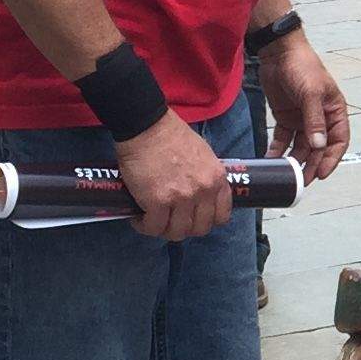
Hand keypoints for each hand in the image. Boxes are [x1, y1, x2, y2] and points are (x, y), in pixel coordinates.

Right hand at [116, 110, 232, 241]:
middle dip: (184, 228)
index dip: (206, 221)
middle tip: (170, 220)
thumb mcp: (204, 155)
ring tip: (153, 221)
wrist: (147, 126)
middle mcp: (203, 191)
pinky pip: (154, 227)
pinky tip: (138, 218)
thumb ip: (206, 177)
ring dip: (164, 230)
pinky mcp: (157, 202)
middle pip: (199, 228)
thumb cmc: (172, 136)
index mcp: (216, 179)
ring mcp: (182, 198)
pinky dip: (144, 226)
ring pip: (177, 232)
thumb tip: (200, 194)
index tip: (194, 218)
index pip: (221, 216)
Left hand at [258, 28, 349, 181]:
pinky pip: (283, 140)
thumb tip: (318, 146)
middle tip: (301, 181)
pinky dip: (278, 150)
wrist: (278, 52)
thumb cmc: (302, 67)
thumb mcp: (311, 93)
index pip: (338, 141)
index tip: (321, 173)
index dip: (331, 159)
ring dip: (295, 161)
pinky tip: (271, 160)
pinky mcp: (285, 118)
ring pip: (301, 147)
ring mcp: (302, 119)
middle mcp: (320, 119)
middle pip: (318, 148)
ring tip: (286, 175)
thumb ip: (314, 120)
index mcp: (335, 111)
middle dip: (311, 165)